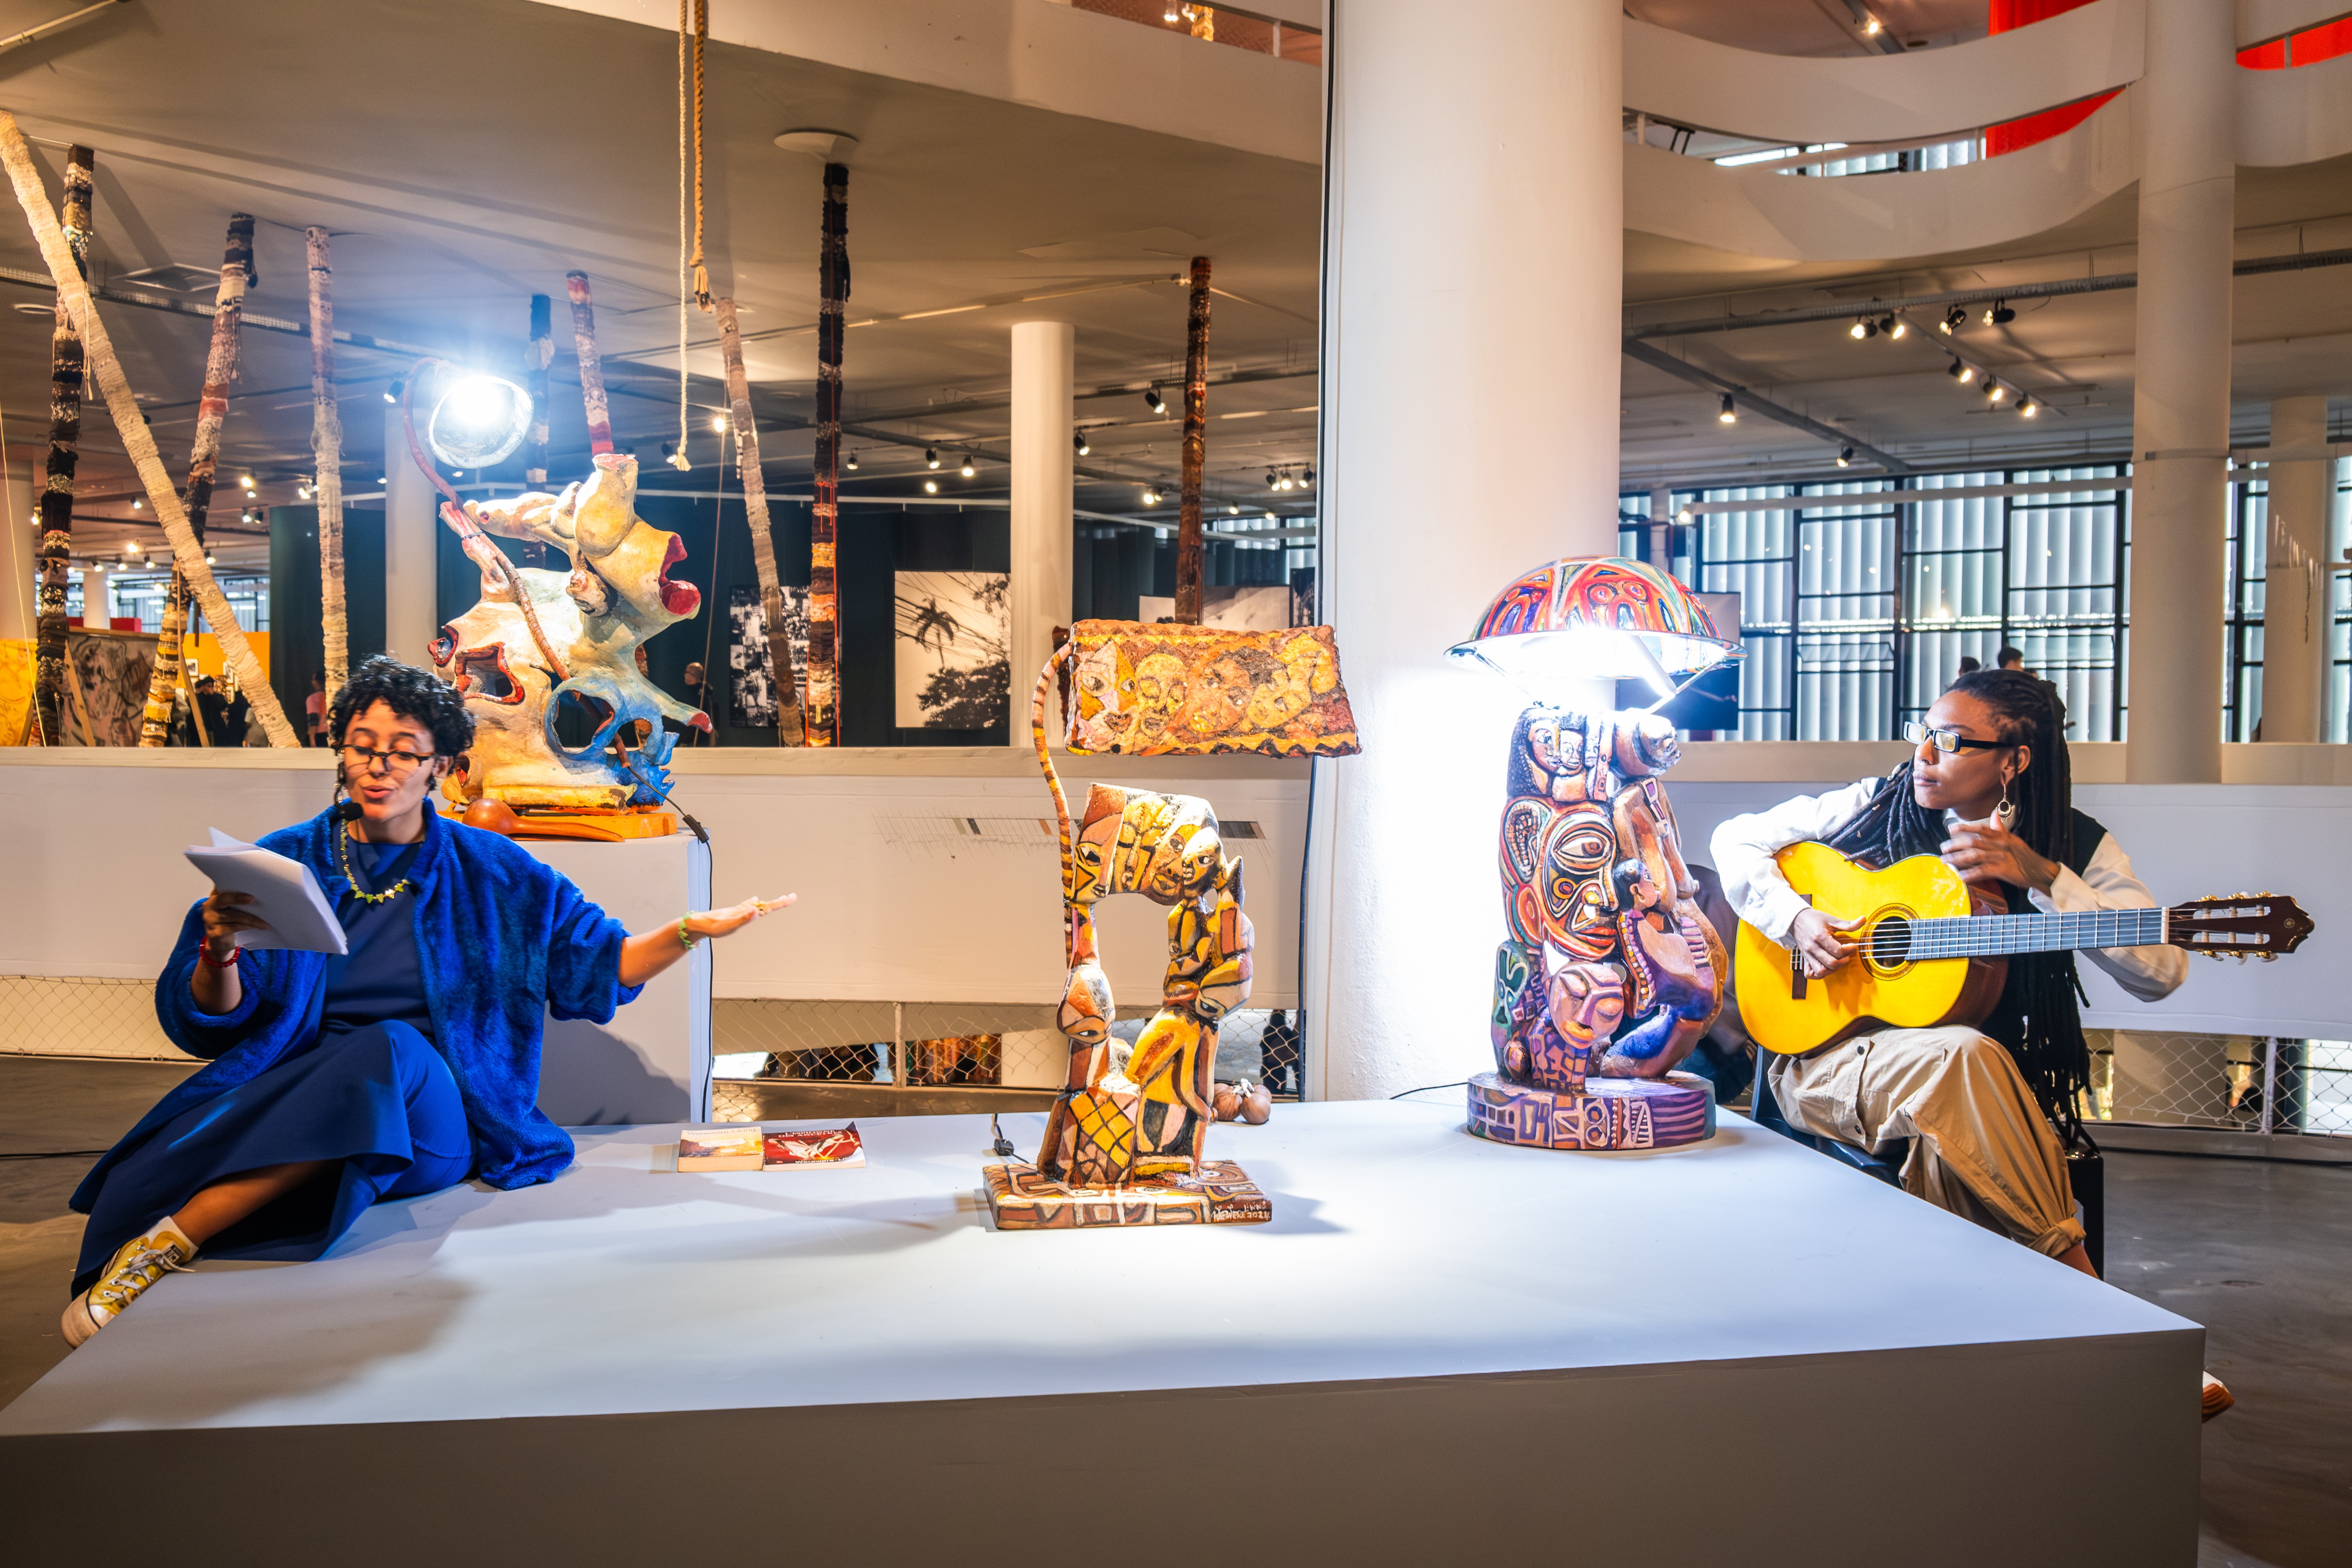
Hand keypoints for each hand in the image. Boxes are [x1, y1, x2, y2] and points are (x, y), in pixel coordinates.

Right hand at [199, 888, 270, 959]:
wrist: (219, 942)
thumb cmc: (227, 921)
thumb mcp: (229, 908)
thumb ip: (235, 899)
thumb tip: (256, 893)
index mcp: (213, 898)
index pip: (222, 890)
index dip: (234, 891)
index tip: (249, 893)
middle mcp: (208, 907)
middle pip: (223, 900)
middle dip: (238, 899)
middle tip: (253, 899)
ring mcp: (209, 921)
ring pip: (233, 916)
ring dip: (251, 919)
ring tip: (264, 922)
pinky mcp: (214, 933)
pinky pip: (233, 927)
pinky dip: (247, 926)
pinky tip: (256, 927)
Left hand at [685, 893, 794, 941]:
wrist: (698, 923)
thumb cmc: (713, 927)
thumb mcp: (729, 925)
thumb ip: (743, 918)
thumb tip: (757, 909)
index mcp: (745, 912)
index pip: (766, 907)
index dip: (780, 903)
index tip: (792, 897)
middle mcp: (743, 909)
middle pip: (765, 904)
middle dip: (779, 902)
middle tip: (791, 897)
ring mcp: (739, 910)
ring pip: (758, 904)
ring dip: (769, 903)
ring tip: (779, 900)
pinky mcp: (733, 913)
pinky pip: (748, 906)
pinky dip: (755, 903)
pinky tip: (754, 901)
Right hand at [1789, 907, 1861, 976]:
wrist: (1796, 919)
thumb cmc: (1813, 919)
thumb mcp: (1831, 919)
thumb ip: (1848, 924)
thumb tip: (1863, 920)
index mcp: (1819, 937)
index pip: (1838, 951)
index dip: (1849, 949)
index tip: (1853, 945)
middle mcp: (1812, 948)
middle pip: (1832, 963)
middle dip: (1844, 960)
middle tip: (1847, 954)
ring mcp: (1807, 955)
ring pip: (1821, 971)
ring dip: (1833, 969)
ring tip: (1838, 961)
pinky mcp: (1805, 959)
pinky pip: (1810, 974)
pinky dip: (1819, 974)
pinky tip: (1826, 967)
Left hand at [1940, 817, 2055, 892]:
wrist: (2040, 870)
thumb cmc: (2025, 855)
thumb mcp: (2013, 839)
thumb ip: (2000, 828)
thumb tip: (1994, 813)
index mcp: (2002, 836)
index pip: (1981, 829)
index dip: (1965, 828)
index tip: (1951, 829)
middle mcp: (2000, 845)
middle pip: (1973, 842)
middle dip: (1955, 845)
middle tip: (1943, 848)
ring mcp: (2001, 857)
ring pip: (1975, 856)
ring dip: (1957, 859)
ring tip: (1945, 861)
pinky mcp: (2003, 870)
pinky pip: (1983, 871)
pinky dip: (1971, 874)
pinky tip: (1961, 876)